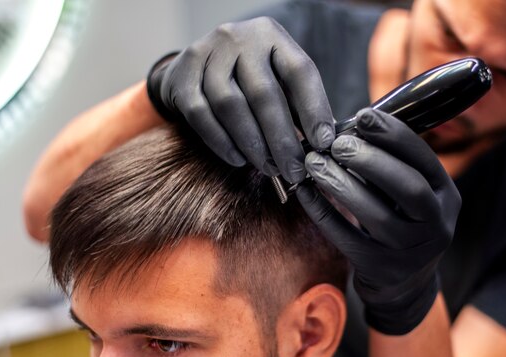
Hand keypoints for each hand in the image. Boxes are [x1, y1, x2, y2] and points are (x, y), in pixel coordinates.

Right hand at [146, 17, 334, 183]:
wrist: (194, 67)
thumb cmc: (249, 79)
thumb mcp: (278, 79)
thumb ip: (298, 105)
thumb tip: (323, 146)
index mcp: (271, 35)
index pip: (300, 71)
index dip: (314, 110)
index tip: (324, 144)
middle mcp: (238, 38)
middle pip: (264, 94)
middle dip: (282, 140)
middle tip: (294, 171)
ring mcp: (206, 55)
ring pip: (231, 106)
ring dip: (253, 145)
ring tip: (269, 168)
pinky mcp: (181, 78)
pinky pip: (202, 116)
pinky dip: (222, 143)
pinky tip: (239, 159)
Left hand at [296, 108, 460, 334]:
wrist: (406, 283)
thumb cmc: (402, 221)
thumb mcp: (411, 195)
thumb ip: (391, 165)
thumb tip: (348, 127)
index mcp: (447, 196)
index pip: (424, 159)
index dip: (393, 135)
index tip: (362, 115)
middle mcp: (436, 224)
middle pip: (407, 188)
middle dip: (370, 160)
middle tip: (337, 143)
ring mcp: (410, 251)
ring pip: (375, 216)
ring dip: (340, 184)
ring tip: (314, 163)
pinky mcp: (380, 269)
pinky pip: (346, 238)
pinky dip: (322, 213)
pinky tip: (304, 192)